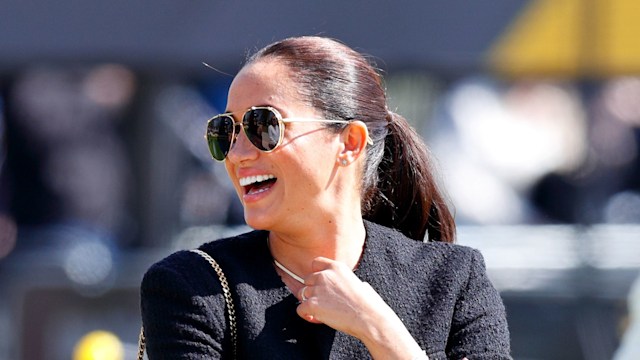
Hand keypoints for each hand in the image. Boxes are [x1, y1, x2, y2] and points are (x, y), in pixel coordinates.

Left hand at [295, 257, 416, 352]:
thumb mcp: (360, 283)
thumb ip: (349, 281)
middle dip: (312, 290)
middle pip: (307, 280)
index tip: (320, 284)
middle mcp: (324, 275)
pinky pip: (300, 309)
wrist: (368, 317)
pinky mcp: (312, 304)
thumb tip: (358, 285)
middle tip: (323, 302)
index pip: (316, 263)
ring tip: (321, 312)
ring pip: (302, 294)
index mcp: (336, 267)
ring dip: (309, 303)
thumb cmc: (369, 303)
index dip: (316, 274)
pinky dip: (306, 315)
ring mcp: (317, 289)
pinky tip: (316, 319)